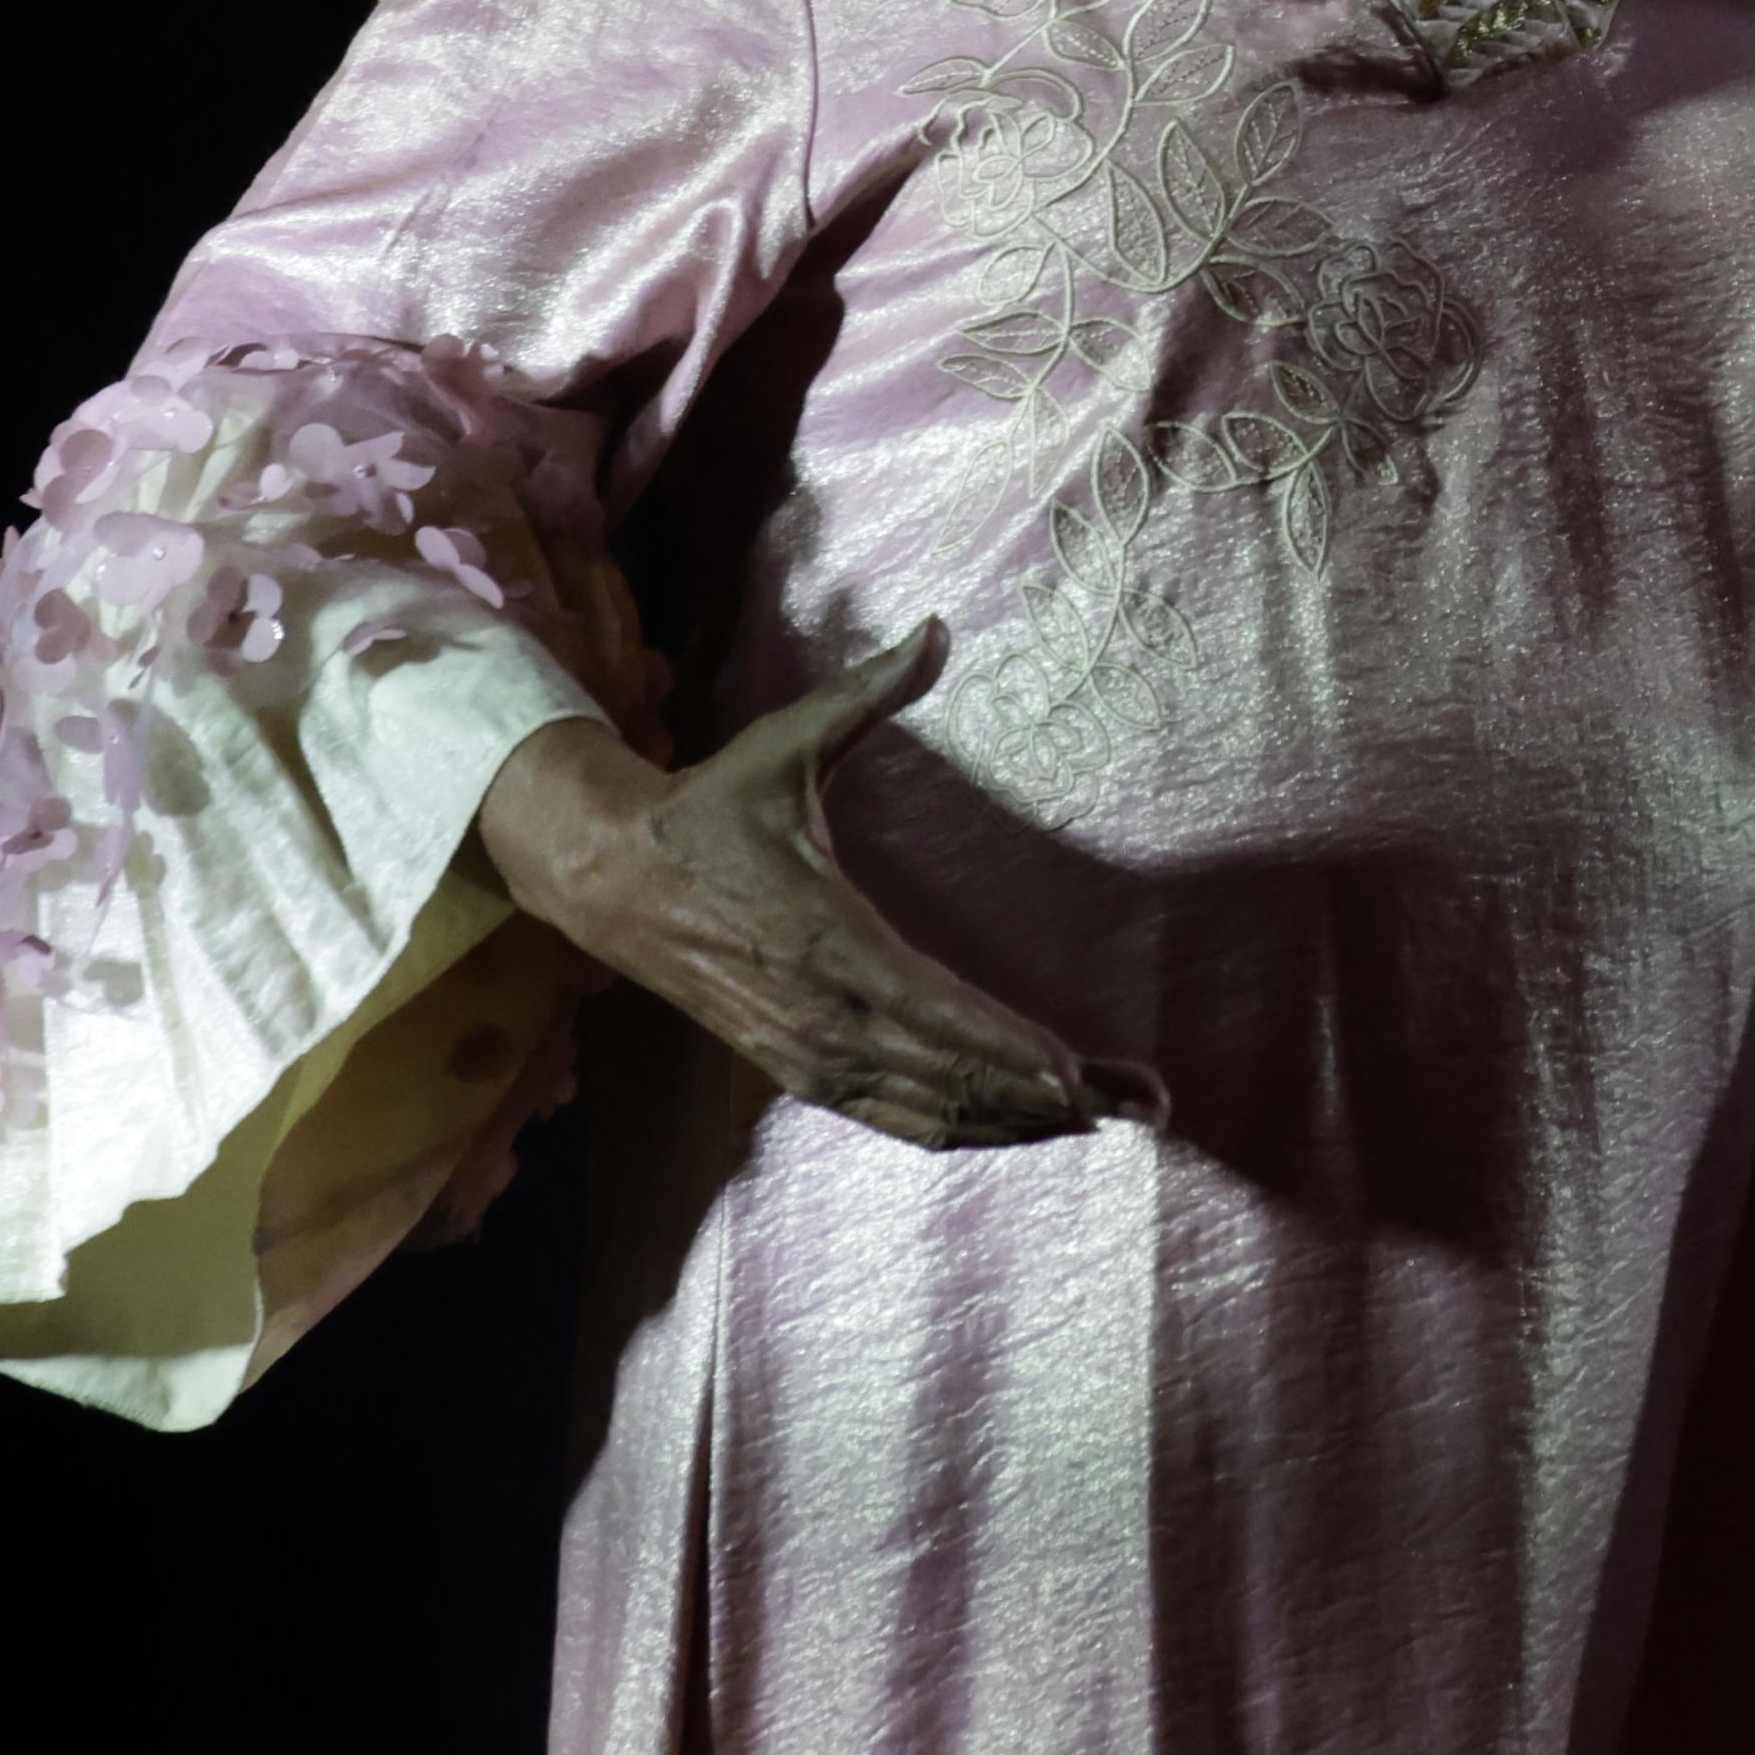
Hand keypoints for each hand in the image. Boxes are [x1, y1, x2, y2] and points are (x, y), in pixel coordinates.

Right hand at [472, 619, 1132, 1147]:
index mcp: (828, 938)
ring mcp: (808, 1053)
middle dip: (1054, 1100)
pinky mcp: (796, 1071)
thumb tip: (936, 624)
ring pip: (929, 1113)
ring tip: (1105, 1121)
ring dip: (1017, 1125)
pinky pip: (891, 1118)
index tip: (1078, 1076)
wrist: (608, 878)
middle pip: (953, 1077)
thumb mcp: (786, 743)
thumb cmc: (709, 807)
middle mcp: (823, 1012)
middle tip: (1146, 1105)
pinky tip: (1016, 1129)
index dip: (1008, 1051)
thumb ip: (867, 692)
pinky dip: (960, 1129)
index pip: (937, 1012)